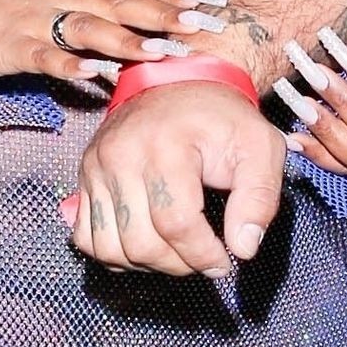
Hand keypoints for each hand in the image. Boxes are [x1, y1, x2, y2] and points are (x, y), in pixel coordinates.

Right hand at [0, 0, 202, 82]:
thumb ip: (109, 15)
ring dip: (125, 40)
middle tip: (200, 25)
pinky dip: (66, 63)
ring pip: (87, 28)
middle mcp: (67, 0)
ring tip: (158, 53)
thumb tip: (161, 25)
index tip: (213, 0)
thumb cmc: (25, 15)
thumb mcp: (69, 5)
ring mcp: (39, 21)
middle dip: (163, 14)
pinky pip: (42, 55)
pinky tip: (89, 74)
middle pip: (121, 4)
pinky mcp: (14, 47)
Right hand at [67, 82, 285, 276]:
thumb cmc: (223, 118)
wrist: (181, 81)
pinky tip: (144, 243)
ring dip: (147, 264)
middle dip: (179, 264)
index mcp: (167, 146)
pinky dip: (113, 253)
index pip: (177, 224)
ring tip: (176, 252)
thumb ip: (260, 198)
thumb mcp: (261, 148)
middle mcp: (122, 155)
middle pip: (141, 242)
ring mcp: (97, 166)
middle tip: (203, 258)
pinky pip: (86, 237)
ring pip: (109, 247)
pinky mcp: (85, 176)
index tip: (224, 261)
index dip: (203, 255)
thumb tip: (243, 248)